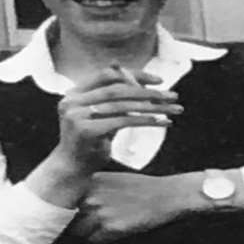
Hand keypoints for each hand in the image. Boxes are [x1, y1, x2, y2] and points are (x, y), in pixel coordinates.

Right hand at [52, 66, 181, 174]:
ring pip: (122, 105)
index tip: (159, 80)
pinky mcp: (87, 131)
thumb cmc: (90, 142)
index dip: (134, 74)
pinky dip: (145, 120)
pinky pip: (123, 121)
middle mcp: (72, 101)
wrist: (72, 169)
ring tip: (172, 109)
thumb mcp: (101, 116)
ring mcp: (77, 116)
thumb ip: (115, 98)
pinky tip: (161, 121)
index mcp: (74, 93)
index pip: (108, 74)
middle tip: (172, 95)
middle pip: (118, 89)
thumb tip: (139, 79)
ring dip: (151, 106)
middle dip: (148, 91)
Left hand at [69, 170, 211, 243]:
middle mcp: (92, 196)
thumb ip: (91, 187)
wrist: (166, 195)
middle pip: (69, 218)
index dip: (67, 210)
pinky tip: (110, 234)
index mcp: (91, 182)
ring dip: (86, 233)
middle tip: (84, 226)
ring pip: (79, 231)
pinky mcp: (111, 227)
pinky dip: (99, 240)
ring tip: (99, 231)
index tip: (68, 216)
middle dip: (75, 223)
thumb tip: (72, 200)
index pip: (65, 201)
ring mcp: (100, 212)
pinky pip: (94, 240)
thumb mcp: (112, 178)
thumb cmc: (141, 187)